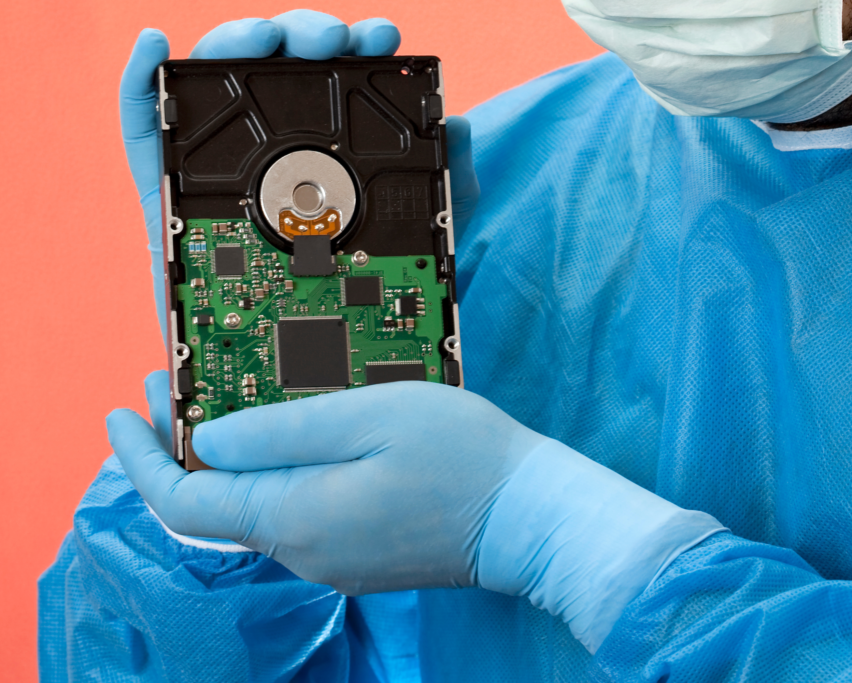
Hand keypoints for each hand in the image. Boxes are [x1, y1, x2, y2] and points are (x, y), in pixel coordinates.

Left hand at [108, 371, 724, 652]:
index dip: (141, 456)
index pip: (185, 499)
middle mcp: (303, 551)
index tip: (122, 410)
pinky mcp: (358, 554)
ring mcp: (332, 559)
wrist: (527, 517)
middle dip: (180, 447)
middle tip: (170, 385)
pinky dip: (265, 475)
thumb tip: (210, 439)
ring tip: (222, 399)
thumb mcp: (369, 417)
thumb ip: (281, 431)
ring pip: (252, 508)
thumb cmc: (461, 457)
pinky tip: (281, 438)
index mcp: (295, 516)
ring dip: (225, 458)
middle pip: (213, 505)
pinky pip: (290, 514)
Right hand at [120, 11, 478, 338]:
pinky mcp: (165, 198)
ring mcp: (217, 174)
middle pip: (274, 73)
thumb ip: (450, 186)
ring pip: (214, 87)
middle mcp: (272, 159)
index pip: (336, 86)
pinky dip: (141, 80)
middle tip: (333, 42)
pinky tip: (158, 45)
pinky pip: (142, 130)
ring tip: (264, 39)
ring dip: (235, 43)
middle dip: (303, 37)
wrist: (316, 371)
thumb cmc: (362, 302)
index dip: (357, 49)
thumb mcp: (427, 242)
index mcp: (328, 158)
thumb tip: (457, 125)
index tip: (384, 38)